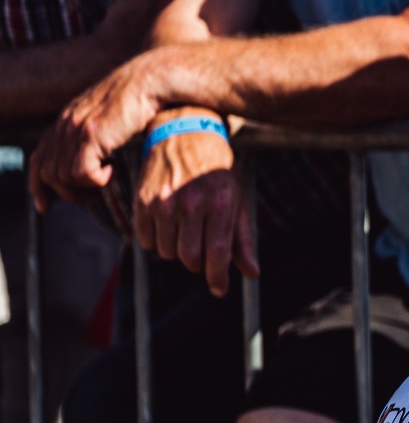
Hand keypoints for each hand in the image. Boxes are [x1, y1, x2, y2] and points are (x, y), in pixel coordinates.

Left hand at [29, 51, 167, 209]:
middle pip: (47, 173)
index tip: (46, 206)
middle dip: (67, 192)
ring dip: (84, 187)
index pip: (39, 159)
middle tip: (93, 195)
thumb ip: (98, 137)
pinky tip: (114, 170)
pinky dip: (96, 180)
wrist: (153, 80)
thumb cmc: (143, 100)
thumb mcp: (111, 119)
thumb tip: (99, 162)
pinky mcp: (91, 134)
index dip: (38, 186)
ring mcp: (76, 128)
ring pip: (62, 176)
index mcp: (67, 120)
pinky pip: (80, 172)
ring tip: (107, 180)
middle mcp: (65, 123)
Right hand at [134, 127, 257, 295]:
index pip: (217, 256)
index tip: (219, 289)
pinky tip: (167, 228)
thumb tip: (252, 274)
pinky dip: (156, 242)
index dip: (218, 279)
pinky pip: (146, 240)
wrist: (184, 133)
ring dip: (177, 252)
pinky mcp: (142, 200)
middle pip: (190, 259)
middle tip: (202, 253)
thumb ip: (243, 239)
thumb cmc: (216, 170)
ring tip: (185, 234)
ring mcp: (164, 202)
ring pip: (167, 252)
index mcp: (220, 205)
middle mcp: (191, 204)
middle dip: (198, 264)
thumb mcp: (237, 199)